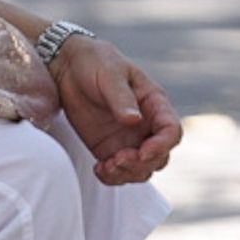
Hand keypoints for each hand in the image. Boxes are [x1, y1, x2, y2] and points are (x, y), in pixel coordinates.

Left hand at [51, 38, 181, 185]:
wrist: (68, 67)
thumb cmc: (95, 62)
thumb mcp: (109, 74)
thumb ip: (121, 98)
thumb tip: (135, 120)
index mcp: (154, 103)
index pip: (171, 131)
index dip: (161, 145)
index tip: (141, 152)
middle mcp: (146, 125)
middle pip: (160, 157)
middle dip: (141, 164)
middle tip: (117, 159)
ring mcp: (129, 139)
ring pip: (142, 170)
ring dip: (127, 174)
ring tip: (105, 166)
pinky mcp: (110, 149)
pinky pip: (119, 172)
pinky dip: (112, 178)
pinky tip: (98, 169)